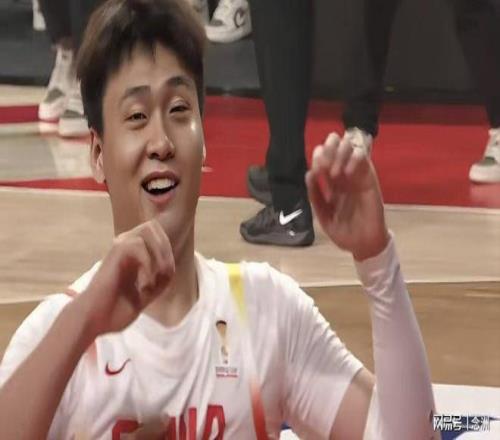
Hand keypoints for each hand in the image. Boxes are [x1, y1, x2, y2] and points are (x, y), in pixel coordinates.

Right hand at [77, 219, 174, 337]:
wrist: (93, 321)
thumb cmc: (114, 311)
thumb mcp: (145, 295)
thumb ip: (159, 281)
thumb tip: (171, 268)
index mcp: (132, 256)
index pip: (157, 236)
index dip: (167, 252)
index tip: (166, 276)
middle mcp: (124, 247)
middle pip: (153, 226)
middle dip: (165, 249)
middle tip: (164, 274)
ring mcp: (119, 247)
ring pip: (147, 230)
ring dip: (159, 254)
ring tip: (156, 278)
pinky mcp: (114, 252)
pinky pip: (138, 244)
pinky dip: (148, 264)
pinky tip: (145, 284)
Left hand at [306, 132, 389, 260]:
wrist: (362, 244)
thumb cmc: (343, 231)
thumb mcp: (323, 215)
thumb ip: (314, 195)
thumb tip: (309, 174)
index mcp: (330, 182)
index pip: (322, 155)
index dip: (317, 157)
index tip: (316, 174)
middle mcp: (343, 174)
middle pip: (335, 143)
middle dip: (326, 149)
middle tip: (323, 168)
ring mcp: (356, 174)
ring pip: (348, 145)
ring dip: (338, 154)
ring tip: (333, 174)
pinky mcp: (369, 178)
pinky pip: (363, 156)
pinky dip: (352, 159)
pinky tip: (346, 174)